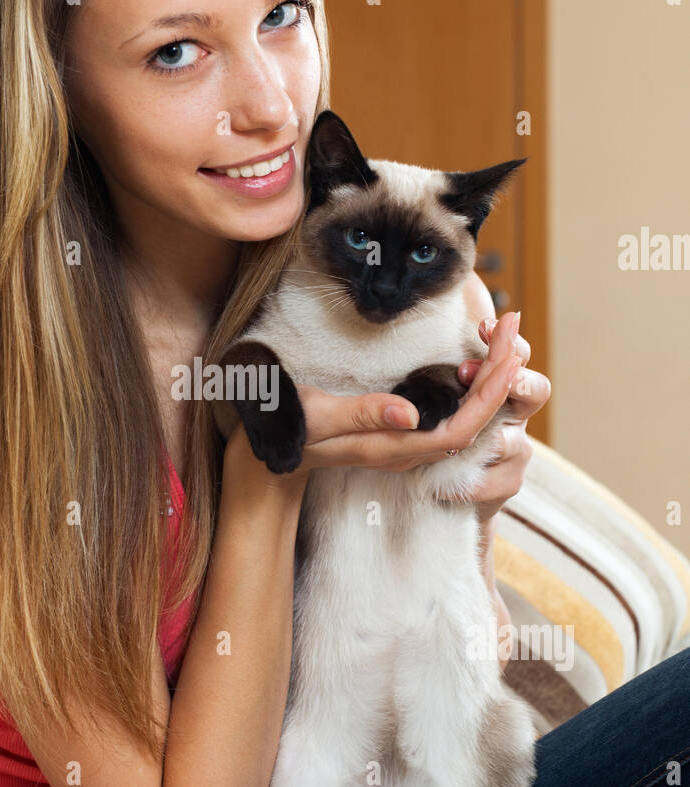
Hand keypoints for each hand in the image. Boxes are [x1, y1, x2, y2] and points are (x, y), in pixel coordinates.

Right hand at [284, 330, 522, 480]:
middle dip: (498, 375)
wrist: (273, 458)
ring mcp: (405, 443)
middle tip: (513, 328)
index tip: (507, 355)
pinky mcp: (401, 433)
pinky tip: (474, 362)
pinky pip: (449, 413)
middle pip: (471, 420)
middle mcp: (407, 450)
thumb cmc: (291, 431)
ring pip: (464, 416)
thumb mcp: (317, 417)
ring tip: (503, 339)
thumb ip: (363, 415)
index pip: (459, 429)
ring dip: (487, 378)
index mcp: (392, 449)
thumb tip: (411, 413)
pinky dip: (468, 385)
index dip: (489, 395)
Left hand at [444, 310, 550, 519]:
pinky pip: (499, 483)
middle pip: (537, 391)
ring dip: (493, 441)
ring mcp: (515, 451)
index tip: (484, 326)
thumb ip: (442, 374)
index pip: (515, 356)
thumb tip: (449, 356)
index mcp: (498, 388)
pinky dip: (476, 484)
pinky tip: (450, 486)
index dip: (507, 342)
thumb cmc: (437, 435)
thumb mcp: (433, 400)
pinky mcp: (508, 484)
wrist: (441, 489)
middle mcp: (513, 415)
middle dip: (522, 382)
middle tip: (506, 372)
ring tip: (460, 445)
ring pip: (515, 443)